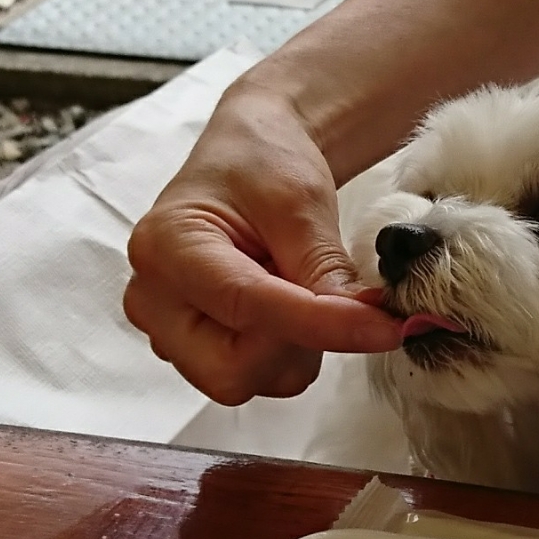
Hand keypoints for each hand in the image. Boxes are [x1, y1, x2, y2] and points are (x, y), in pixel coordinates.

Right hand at [123, 83, 400, 406]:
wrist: (247, 159)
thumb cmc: (259, 163)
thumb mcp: (299, 200)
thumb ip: (324, 267)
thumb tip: (365, 322)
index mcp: (166, 247)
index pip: (247, 305)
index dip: (321, 324)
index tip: (383, 327)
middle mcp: (155, 300)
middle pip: (232, 367)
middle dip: (298, 342)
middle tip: (332, 293)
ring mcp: (170, 332)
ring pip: (250, 379)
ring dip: (298, 345)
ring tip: (297, 281)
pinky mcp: (195, 351)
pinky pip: (255, 375)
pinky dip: (289, 348)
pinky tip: (288, 301)